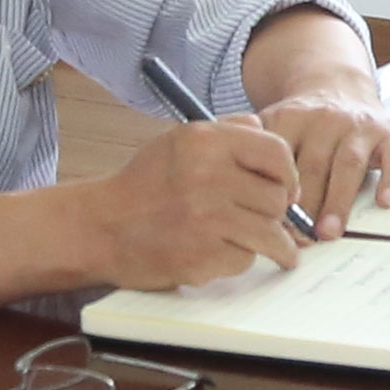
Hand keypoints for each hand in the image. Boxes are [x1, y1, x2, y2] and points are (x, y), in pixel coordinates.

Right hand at [88, 111, 305, 286]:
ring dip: (272, 244)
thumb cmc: (143, 185)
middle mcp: (207, 176)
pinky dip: (237, 260)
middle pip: (277, 198)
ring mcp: (205, 219)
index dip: (288, 175)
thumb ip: (226, 130)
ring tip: (275, 249)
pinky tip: (220, 253)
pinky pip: (244, 260)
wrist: (100, 228)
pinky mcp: (201, 256)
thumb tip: (266, 130)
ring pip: (269, 233)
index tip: (288, 189)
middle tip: (266, 219)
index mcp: (205, 141)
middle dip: (276, 212)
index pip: (276, 152)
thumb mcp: (178, 141)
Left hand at [254, 83, 389, 241]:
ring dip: (338, 200)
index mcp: (290, 117)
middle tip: (298, 239)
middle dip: (306, 206)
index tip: (271, 225)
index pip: (280, 159)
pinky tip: (384, 202)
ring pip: (348, 164)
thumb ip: (259, 159)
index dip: (276, 194)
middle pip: (313, 165)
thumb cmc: (304, 124)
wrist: (339, 86)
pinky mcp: (388, 132)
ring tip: (328, 232)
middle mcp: (325, 118)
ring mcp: (358, 125)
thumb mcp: (274, 128)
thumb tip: (251, 214)